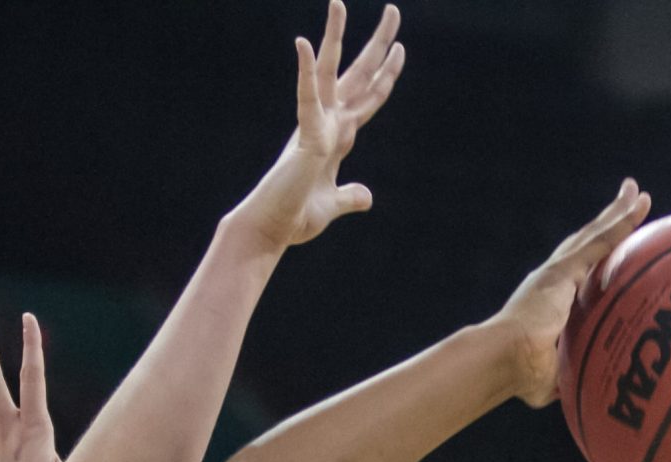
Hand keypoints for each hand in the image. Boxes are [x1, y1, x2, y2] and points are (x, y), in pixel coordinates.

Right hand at [232, 3, 404, 252]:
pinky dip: (304, 72)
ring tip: (337, 3)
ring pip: (328, 72)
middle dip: (377, 43)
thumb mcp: (332, 205)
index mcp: (336, 136)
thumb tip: (366, 197)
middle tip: (393, 10)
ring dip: (334, 37)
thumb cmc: (294, 217)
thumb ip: (349, 195)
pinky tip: (303, 44)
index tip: (399, 48)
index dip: (385, 74)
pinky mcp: (306, 138)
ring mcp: (316, 126)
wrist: (270, 230)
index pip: (368, 97)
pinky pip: (306, 99)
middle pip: (357, 74)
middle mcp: (327, 123)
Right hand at [486, 180, 651, 405]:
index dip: (595, 259)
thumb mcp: (550, 378)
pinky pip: (601, 241)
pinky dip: (620, 224)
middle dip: (607, 223)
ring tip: (638, 194)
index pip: (579, 274)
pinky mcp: (564, 270)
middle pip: (587, 243)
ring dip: (618, 213)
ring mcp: (559, 271)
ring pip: (595, 234)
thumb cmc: (519, 375)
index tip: (611, 249)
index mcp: (549, 301)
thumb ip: (566, 379)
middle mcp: (553, 279)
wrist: (505, 358)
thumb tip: (581, 398)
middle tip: (628, 203)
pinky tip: (639, 206)